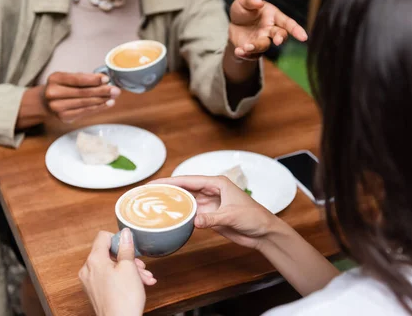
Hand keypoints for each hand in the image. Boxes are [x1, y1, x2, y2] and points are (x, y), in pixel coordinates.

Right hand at [44, 72, 120, 122]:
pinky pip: (84, 112)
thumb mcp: (69, 78)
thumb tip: (105, 80)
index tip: (106, 79)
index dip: (93, 80)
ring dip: (102, 100)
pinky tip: (106, 104)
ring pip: (85, 103)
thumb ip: (85, 78)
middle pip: (83, 92)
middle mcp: (53, 93)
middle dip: (102, 91)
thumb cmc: (62, 87)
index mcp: (55, 78)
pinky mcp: (64, 117)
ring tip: (113, 97)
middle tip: (115, 90)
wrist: (46, 101)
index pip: (77, 79)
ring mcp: (57, 107)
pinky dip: (97, 108)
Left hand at [79, 230, 154, 315]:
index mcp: (94, 260)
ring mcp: (90, 282)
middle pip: (109, 253)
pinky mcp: (95, 291)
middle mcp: (88, 270)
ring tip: (144, 278)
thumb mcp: (129, 267)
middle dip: (128, 258)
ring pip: (111, 267)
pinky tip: (137, 284)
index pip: (103, 236)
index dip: (118, 239)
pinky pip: (108, 278)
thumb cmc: (124, 299)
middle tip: (140, 266)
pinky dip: (122, 278)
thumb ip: (126, 248)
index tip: (129, 247)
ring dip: (128, 270)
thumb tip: (125, 233)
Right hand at [150, 176, 277, 249]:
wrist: (263, 233)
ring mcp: (210, 204)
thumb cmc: (254, 217)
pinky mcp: (210, 216)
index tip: (155, 183)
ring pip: (186, 202)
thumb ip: (212, 218)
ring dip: (172, 204)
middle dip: (167, 191)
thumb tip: (194, 221)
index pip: (190, 180)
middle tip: (148, 194)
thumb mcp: (232, 216)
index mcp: (217, 183)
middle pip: (185, 189)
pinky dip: (181, 216)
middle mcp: (211, 191)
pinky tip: (169, 219)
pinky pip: (191, 215)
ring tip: (153, 205)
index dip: (171, 181)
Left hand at [228, 0, 307, 59]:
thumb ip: (250, 0)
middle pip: (280, 35)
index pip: (288, 23)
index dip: (296, 30)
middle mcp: (271, 30)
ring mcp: (263, 40)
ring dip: (256, 46)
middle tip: (277, 41)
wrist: (234, 24)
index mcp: (273, 16)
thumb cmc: (244, 11)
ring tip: (246, 47)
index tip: (303, 37)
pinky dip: (245, 55)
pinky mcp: (254, 50)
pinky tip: (238, 51)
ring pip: (264, 46)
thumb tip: (259, 1)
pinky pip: (252, 55)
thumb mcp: (243, 2)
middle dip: (280, 38)